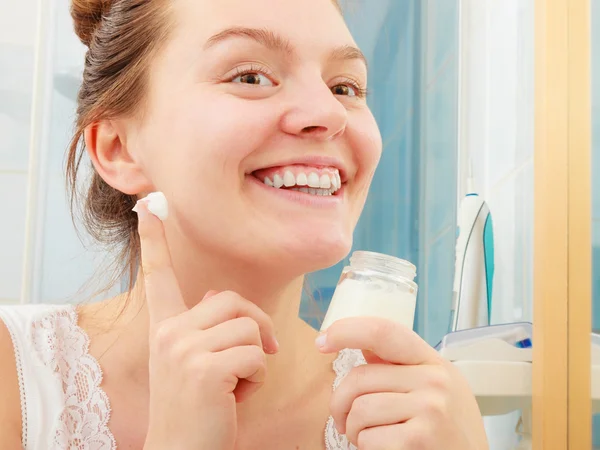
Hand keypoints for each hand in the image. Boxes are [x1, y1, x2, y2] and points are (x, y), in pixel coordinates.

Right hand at [135, 201, 278, 449]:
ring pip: (249, 328)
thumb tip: (216, 293)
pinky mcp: (204, 369)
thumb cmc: (196, 409)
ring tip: (237, 384)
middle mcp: (168, 332)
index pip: (157, 276)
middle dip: (257, 326)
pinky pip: (256, 356)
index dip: (153, 240)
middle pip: (234, 300)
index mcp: (164, 327)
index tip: (146, 206)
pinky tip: (237, 398)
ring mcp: (183, 349)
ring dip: (257, 359)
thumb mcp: (193, 363)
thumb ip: (203, 326)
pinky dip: (258, 380)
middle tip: (263, 353)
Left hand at [317, 317, 487, 449]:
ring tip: (369, 438)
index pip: (384, 331)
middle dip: (340, 403)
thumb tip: (362, 343)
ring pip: (359, 409)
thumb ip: (399, 367)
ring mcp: (430, 409)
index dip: (347, 330)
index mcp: (433, 362)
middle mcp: (435, 380)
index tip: (322, 340)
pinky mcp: (420, 439)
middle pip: (359, 377)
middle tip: (344, 422)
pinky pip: (368, 438)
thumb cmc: (447, 432)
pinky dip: (365, 449)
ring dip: (353, 431)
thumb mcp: (434, 390)